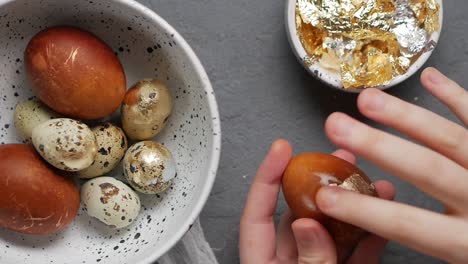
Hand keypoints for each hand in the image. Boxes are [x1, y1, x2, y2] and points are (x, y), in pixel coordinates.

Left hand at [239, 140, 394, 263]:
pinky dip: (368, 239)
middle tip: (340, 158)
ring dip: (353, 208)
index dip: (267, 177)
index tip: (280, 149)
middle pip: (301, 214)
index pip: (257, 212)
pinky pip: (353, 255)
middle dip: (322, 184)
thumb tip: (307, 223)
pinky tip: (381, 221)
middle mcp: (287, 263)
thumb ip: (308, 258)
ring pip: (332, 231)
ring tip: (372, 186)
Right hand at [317, 67, 467, 263]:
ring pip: (453, 139)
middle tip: (338, 125)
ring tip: (369, 100)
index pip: (409, 225)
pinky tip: (432, 80)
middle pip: (428, 169)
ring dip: (408, 116)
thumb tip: (386, 241)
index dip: (365, 210)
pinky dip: (457, 98)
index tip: (327, 196)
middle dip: (378, 145)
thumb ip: (439, 247)